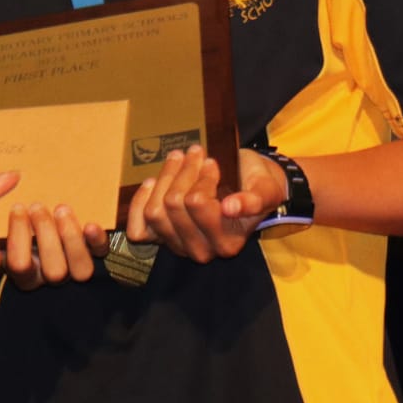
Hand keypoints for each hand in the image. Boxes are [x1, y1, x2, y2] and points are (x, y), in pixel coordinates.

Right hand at [3, 202, 109, 289]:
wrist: (39, 205)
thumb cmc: (11, 207)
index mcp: (19, 266)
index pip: (18, 266)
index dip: (19, 240)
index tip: (17, 208)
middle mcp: (46, 274)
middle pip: (54, 272)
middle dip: (46, 235)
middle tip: (38, 206)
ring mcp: (72, 267)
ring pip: (80, 270)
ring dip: (72, 239)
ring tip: (61, 210)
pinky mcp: (93, 253)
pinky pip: (100, 254)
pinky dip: (97, 240)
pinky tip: (91, 225)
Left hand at [126, 145, 286, 263]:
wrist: (248, 191)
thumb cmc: (256, 187)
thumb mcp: (265, 189)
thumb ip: (253, 199)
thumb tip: (231, 208)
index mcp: (228, 242)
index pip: (197, 203)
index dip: (202, 177)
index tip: (212, 162)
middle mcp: (202, 250)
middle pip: (173, 204)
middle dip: (183, 171)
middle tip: (195, 152)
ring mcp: (178, 246)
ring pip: (155, 211)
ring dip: (164, 178)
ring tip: (178, 159)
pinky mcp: (161, 238)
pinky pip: (138, 229)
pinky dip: (140, 203)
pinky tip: (153, 183)